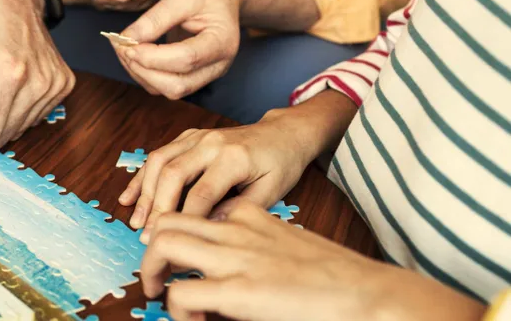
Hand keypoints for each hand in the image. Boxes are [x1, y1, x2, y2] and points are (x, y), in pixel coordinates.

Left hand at [113, 0, 243, 99]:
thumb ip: (155, 19)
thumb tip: (126, 40)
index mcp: (222, 42)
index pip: (187, 59)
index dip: (153, 56)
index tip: (127, 44)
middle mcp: (218, 65)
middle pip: (178, 86)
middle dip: (145, 71)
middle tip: (122, 48)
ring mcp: (206, 73)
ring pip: (170, 90)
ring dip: (141, 75)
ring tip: (123, 49)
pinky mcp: (192, 75)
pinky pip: (165, 86)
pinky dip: (145, 74)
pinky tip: (132, 54)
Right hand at [119, 108, 314, 242]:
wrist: (283, 132)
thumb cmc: (281, 164)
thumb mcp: (272, 191)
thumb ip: (238, 210)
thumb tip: (205, 228)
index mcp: (234, 158)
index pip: (202, 192)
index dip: (185, 220)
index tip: (175, 245)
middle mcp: (211, 142)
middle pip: (173, 174)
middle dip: (157, 208)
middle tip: (147, 236)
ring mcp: (197, 136)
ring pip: (160, 161)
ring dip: (145, 193)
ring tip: (135, 221)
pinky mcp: (188, 137)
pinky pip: (159, 154)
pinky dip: (142, 176)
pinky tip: (129, 197)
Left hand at [142, 206, 486, 320]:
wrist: (369, 295)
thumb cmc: (335, 278)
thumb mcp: (287, 246)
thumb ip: (256, 247)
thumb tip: (227, 274)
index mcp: (250, 216)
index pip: (196, 210)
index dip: (180, 235)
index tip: (183, 262)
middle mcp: (236, 230)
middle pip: (169, 220)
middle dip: (151, 248)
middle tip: (156, 277)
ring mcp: (235, 258)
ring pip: (163, 244)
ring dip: (151, 271)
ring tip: (159, 294)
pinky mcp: (238, 292)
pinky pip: (182, 294)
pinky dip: (177, 310)